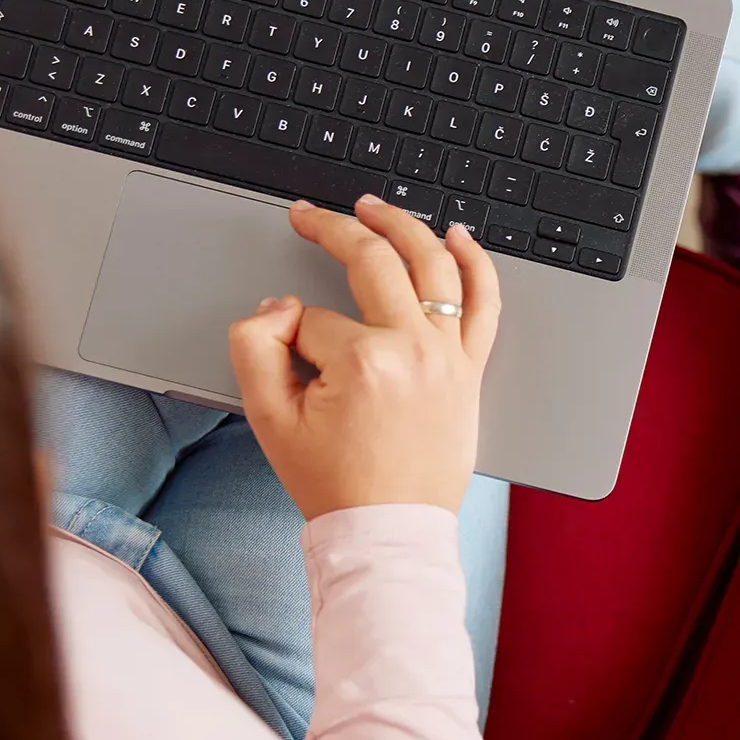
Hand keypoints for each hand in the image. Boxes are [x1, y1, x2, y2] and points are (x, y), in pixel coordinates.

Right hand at [229, 198, 500, 519]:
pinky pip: (484, 304)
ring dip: (403, 226)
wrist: (388, 530)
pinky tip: (459, 237)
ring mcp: (449, 357)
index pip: (312, 316)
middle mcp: (414, 349)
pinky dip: (476, 264)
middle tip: (310, 215)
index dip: (289, 332)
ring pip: (433, 267)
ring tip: (374, 208)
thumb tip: (277, 306)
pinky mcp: (470, 371)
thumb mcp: (268, 420)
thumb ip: (254, 349)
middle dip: (334, 229)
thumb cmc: (336, 484)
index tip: (287, 356)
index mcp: (364, 361)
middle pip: (373, 262)